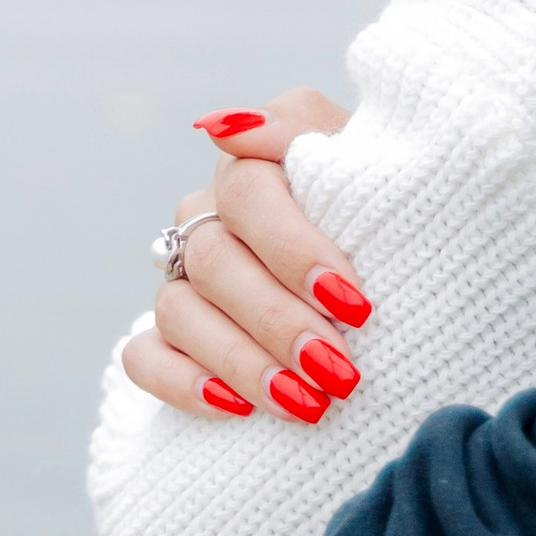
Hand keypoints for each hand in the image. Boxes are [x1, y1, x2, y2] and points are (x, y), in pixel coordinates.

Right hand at [124, 85, 367, 427]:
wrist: (392, 274)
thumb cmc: (392, 217)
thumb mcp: (378, 169)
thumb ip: (310, 137)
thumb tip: (226, 126)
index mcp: (261, 155)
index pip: (246, 191)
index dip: (295, 250)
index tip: (355, 305)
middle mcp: (213, 206)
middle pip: (214, 257)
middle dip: (279, 321)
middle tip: (338, 372)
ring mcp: (185, 270)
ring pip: (179, 308)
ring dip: (243, 361)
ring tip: (304, 403)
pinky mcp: (170, 332)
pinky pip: (143, 354)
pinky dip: (182, 382)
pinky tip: (235, 409)